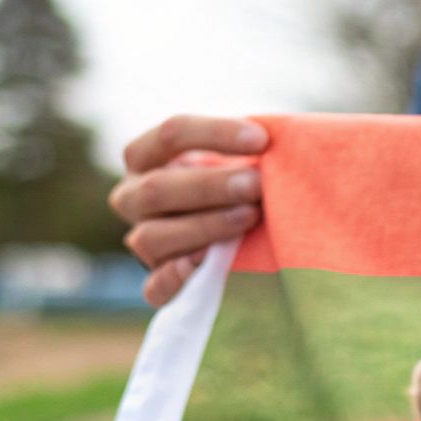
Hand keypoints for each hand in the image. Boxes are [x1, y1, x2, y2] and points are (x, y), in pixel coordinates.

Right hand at [110, 115, 268, 306]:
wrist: (226, 227)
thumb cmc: (234, 180)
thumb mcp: (233, 157)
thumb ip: (249, 148)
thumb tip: (288, 138)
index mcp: (145, 157)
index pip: (170, 134)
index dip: (215, 133)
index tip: (262, 140)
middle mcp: (132, 197)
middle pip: (157, 188)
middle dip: (211, 186)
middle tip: (257, 184)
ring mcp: (141, 239)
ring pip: (152, 237)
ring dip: (204, 226)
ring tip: (250, 216)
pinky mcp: (155, 281)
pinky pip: (153, 287)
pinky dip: (172, 280)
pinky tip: (198, 266)